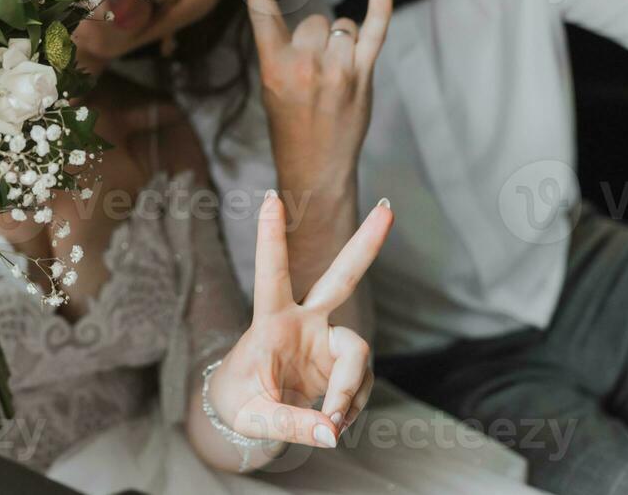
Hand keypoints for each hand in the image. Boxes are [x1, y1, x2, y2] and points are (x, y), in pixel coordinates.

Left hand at [207, 192, 393, 447]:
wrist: (245, 408)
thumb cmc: (238, 402)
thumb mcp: (252, 418)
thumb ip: (291, 424)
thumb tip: (330, 431)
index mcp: (269, 321)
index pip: (270, 275)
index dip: (270, 238)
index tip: (270, 197)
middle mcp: (303, 321)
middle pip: (340, 279)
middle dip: (365, 245)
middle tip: (389, 210)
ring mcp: (326, 339)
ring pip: (358, 352)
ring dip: (351, 391)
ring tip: (333, 423)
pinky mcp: (341, 361)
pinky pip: (360, 383)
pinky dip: (351, 406)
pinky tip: (334, 421)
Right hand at [244, 0, 391, 193]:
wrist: (314, 167)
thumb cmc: (292, 126)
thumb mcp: (273, 89)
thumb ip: (288, 54)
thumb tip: (319, 26)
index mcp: (273, 67)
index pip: (263, 17)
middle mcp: (304, 65)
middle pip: (314, 22)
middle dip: (315, 39)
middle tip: (313, 76)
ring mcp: (336, 70)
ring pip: (342, 29)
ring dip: (341, 44)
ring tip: (334, 78)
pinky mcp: (361, 76)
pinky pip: (373, 33)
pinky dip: (380, 9)